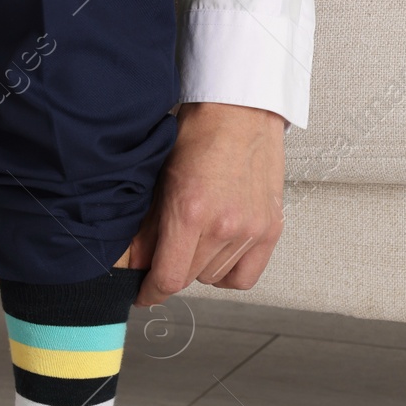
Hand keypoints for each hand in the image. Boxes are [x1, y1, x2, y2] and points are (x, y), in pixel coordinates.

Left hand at [129, 103, 286, 305]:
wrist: (241, 111)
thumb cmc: (200, 135)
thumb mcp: (160, 180)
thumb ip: (147, 230)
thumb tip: (134, 266)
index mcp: (191, 211)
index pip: (168, 278)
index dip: (151, 293)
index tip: (144, 294)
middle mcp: (224, 225)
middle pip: (189, 279)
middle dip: (173, 269)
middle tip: (169, 248)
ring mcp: (251, 229)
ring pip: (213, 277)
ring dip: (200, 266)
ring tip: (198, 236)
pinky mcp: (271, 229)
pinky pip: (245, 277)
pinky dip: (229, 272)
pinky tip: (220, 253)